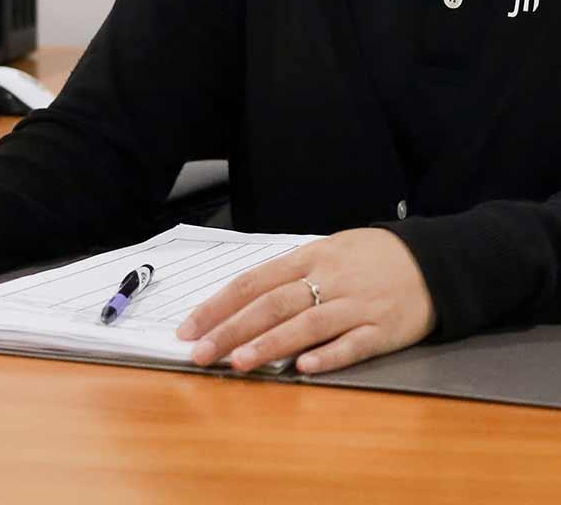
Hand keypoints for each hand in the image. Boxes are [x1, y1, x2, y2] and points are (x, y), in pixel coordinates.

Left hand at [175, 228, 435, 374]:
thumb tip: (246, 300)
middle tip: (200, 352)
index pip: (254, 281)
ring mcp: (355, 305)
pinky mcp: (382, 330)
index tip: (190, 327)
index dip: (219, 304)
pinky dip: (326, 356)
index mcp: (309, 257)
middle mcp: (328, 279)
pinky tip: (302, 370)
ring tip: (237, 363)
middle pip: (271, 303)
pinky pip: (351, 344)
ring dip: (268, 344)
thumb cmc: (371, 258)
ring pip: (305, 324)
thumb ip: (291, 275)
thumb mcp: (328, 251)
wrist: (432, 262)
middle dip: (231, 328)